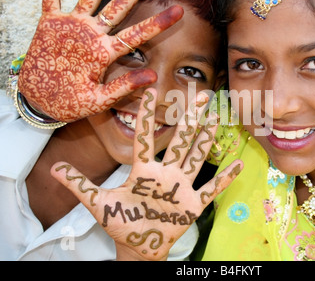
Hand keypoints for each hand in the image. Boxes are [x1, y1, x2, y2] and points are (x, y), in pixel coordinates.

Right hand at [18, 0, 183, 121]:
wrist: (45, 101)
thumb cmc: (74, 103)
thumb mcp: (100, 99)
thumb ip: (124, 87)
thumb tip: (153, 77)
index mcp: (107, 53)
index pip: (138, 34)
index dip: (158, 23)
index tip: (180, 11)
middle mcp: (95, 35)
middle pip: (119, 6)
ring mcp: (74, 27)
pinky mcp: (51, 24)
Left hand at [50, 89, 242, 259]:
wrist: (139, 245)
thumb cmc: (121, 222)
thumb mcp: (98, 203)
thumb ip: (79, 186)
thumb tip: (52, 169)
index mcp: (143, 170)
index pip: (144, 138)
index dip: (145, 116)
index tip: (149, 92)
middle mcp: (165, 173)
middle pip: (179, 140)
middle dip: (190, 118)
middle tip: (200, 95)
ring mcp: (181, 187)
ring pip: (196, 157)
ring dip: (207, 138)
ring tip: (217, 117)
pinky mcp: (193, 204)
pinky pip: (212, 189)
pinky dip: (225, 178)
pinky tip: (239, 164)